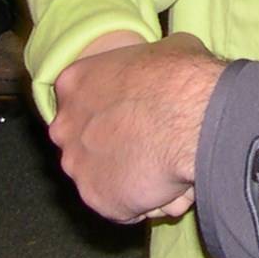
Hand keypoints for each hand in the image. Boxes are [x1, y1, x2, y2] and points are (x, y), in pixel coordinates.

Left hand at [49, 32, 225, 222]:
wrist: (193, 118)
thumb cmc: (180, 77)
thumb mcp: (164, 51)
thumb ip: (146, 68)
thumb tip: (162, 70)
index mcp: (74, 82)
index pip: (83, 100)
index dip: (111, 110)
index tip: (135, 114)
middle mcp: (64, 126)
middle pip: (85, 142)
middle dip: (114, 146)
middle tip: (150, 143)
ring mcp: (77, 166)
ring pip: (104, 177)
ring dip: (130, 176)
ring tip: (166, 167)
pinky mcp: (96, 199)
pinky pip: (121, 206)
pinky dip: (143, 202)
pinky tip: (168, 185)